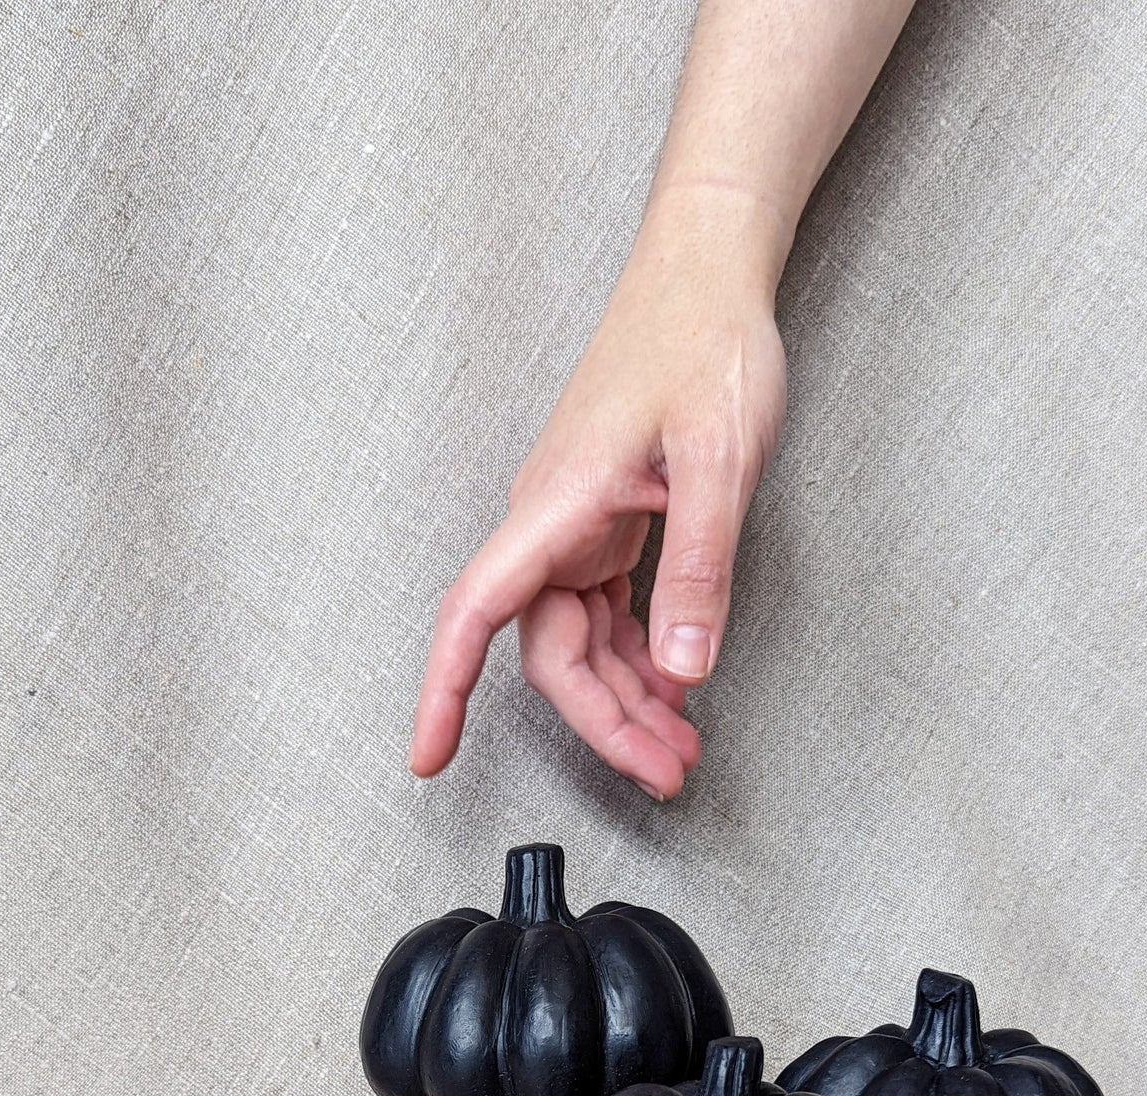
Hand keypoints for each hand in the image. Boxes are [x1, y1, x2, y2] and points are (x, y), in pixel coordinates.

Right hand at [409, 186, 787, 798]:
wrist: (707, 270)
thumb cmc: (704, 340)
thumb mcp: (719, 457)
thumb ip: (700, 567)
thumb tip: (685, 669)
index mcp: (556, 504)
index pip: (475, 612)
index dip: (443, 690)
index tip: (427, 756)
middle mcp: (551, 523)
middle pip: (551, 655)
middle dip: (605, 723)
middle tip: (666, 774)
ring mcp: (576, 526)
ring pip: (581, 643)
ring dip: (628, 701)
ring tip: (682, 748)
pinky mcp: (605, 524)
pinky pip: (606, 615)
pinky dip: (641, 658)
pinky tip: (676, 685)